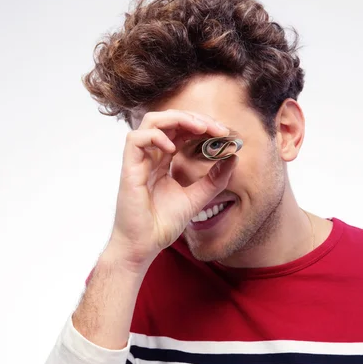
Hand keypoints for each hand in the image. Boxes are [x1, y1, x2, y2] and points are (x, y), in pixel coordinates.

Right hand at [105, 109, 238, 269]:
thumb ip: (214, 179)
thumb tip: (233, 157)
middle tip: (217, 128)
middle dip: (195, 118)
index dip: (202, 125)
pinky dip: (156, 136)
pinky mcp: (129, 169)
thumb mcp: (197, 198)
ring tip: (199, 128)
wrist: (144, 245)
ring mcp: (138, 161)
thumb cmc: (162, 224)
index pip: (181, 130)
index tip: (224, 133)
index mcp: (163, 160)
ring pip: (151, 121)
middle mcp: (150, 156)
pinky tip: (173, 150)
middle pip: (169, 119)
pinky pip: (135, 139)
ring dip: (177, 118)